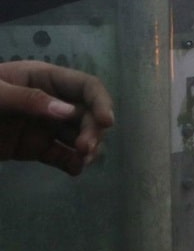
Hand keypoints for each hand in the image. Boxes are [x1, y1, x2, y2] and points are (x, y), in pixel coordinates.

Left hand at [0, 61, 114, 175]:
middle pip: (86, 114)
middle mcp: (51, 101)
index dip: (100, 101)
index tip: (106, 122)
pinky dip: (71, 163)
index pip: (85, 86)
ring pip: (77, 136)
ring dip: (86, 148)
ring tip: (82, 162)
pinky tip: (75, 171)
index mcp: (44, 78)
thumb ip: (29, 100)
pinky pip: (59, 156)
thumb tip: (68, 112)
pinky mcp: (34, 148)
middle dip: (92, 130)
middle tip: (85, 149)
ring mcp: (43, 125)